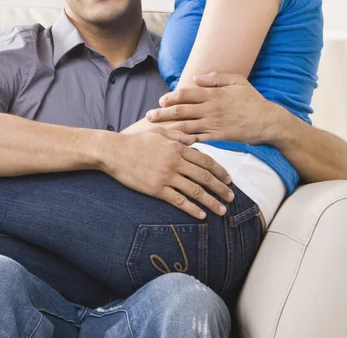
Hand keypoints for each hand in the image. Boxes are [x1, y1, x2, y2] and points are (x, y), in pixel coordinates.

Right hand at [102, 126, 234, 218]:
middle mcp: (175, 162)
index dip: (219, 171)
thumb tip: (193, 139)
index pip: (205, 160)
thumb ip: (177, 135)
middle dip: (221, 188)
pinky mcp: (156, 189)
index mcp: (177, 147)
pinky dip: (192, 209)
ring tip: (221, 210)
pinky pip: (178, 200)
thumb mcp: (158, 133)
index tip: (229, 179)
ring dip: (211, 202)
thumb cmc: (135, 142)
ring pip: (195, 191)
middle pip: (204, 177)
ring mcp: (166, 176)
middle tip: (232, 197)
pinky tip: (201, 215)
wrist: (114, 152)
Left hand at [145, 71, 275, 144]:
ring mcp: (213, 124)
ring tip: (155, 131)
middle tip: (148, 117)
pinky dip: (185, 141)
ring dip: (169, 128)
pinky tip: (173, 143)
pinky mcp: (218, 137)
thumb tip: (195, 77)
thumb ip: (216, 78)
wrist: (268, 121)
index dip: (171, 97)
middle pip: (181, 111)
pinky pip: (198, 139)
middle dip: (163, 114)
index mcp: (213, 94)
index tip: (161, 101)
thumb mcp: (237, 81)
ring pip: (186, 126)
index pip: (186, 94)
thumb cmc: (252, 100)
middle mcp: (210, 109)